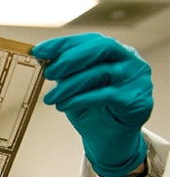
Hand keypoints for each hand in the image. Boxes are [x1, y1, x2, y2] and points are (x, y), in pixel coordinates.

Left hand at [32, 33, 152, 176]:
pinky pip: (105, 96)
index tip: (39, 51)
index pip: (88, 39)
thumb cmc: (92, 108)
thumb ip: (63, 72)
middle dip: (70, 59)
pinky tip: (63, 105)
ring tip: (50, 98)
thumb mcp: (73, 87)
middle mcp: (128, 59)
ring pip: (101, 73)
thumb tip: (40, 57)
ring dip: (69, 85)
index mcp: (112, 51)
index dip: (63, 44)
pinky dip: (80, 100)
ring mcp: (136, 78)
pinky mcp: (137, 99)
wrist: (109, 137)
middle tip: (48, 73)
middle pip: (101, 47)